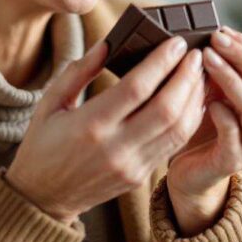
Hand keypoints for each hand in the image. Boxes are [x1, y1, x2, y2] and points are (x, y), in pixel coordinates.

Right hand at [5, 35, 205, 223]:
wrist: (42, 198)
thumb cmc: (43, 145)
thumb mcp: (50, 103)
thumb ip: (78, 71)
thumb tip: (108, 43)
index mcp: (90, 125)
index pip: (136, 88)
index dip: (161, 62)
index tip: (177, 43)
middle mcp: (115, 148)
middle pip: (166, 109)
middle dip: (186, 77)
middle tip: (197, 54)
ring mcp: (131, 165)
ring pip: (177, 129)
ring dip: (194, 98)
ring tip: (199, 73)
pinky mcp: (140, 176)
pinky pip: (173, 145)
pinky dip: (189, 120)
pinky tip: (193, 100)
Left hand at [165, 26, 241, 235]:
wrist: (194, 172)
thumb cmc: (207, 125)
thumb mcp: (219, 91)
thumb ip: (227, 69)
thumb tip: (218, 33)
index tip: (225, 31)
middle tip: (216, 39)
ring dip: (230, 77)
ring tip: (207, 59)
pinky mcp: (234, 160)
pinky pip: (232, 132)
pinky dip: (221, 112)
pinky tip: (207, 100)